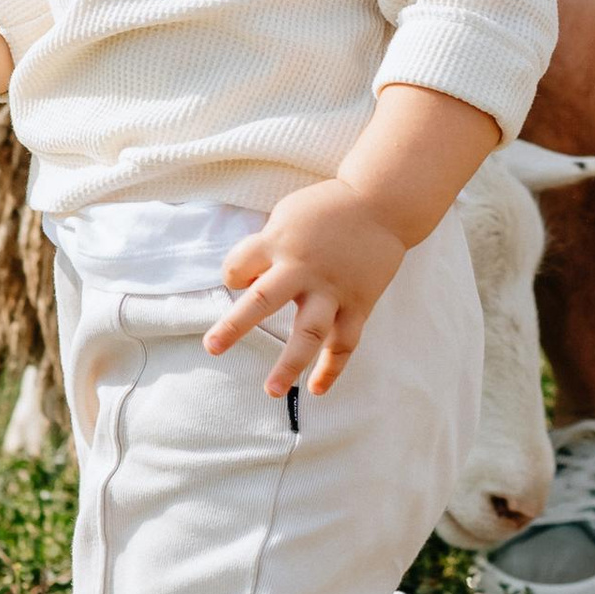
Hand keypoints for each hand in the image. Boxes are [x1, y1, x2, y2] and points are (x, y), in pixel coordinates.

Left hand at [207, 179, 408, 399]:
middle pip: (263, 299)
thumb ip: (267, 247)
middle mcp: (303, 267)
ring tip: (272, 390)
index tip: (239, 278)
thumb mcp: (287, 214)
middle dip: (235, 325)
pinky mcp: (358, 303)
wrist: (382, 203)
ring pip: (309, 332)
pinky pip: (344, 341)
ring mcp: (332, 289)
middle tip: (212, 347)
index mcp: (280, 241)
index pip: (238, 266)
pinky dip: (332, 367)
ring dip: (290, 363)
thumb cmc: (327, 208)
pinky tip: (316, 389)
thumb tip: (249, 282)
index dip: (232, 275)